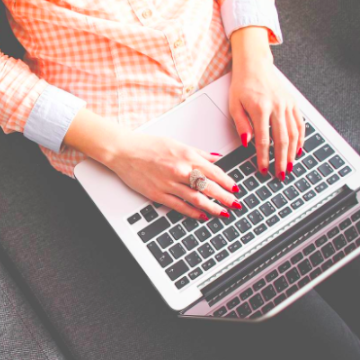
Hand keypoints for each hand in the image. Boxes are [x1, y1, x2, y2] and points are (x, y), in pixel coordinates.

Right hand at [103, 132, 241, 219]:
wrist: (124, 151)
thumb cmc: (147, 145)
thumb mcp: (177, 143)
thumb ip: (198, 153)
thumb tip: (215, 158)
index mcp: (186, 156)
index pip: (214, 172)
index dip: (227, 182)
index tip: (236, 189)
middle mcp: (180, 170)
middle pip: (209, 187)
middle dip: (225, 197)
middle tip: (236, 204)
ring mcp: (169, 184)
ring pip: (197, 198)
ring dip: (213, 207)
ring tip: (223, 213)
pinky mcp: (158, 194)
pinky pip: (180, 206)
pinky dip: (193, 212)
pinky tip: (202, 215)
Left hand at [229, 27, 304, 179]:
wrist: (255, 65)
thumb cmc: (242, 85)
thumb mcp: (234, 105)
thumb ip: (241, 124)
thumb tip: (247, 143)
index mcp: (260, 108)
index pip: (263, 140)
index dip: (263, 157)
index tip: (263, 169)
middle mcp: (277, 107)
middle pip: (282, 140)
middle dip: (281, 160)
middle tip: (281, 174)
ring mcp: (287, 104)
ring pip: (294, 133)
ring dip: (292, 153)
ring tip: (290, 166)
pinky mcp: (293, 103)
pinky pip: (300, 123)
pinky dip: (300, 138)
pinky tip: (298, 149)